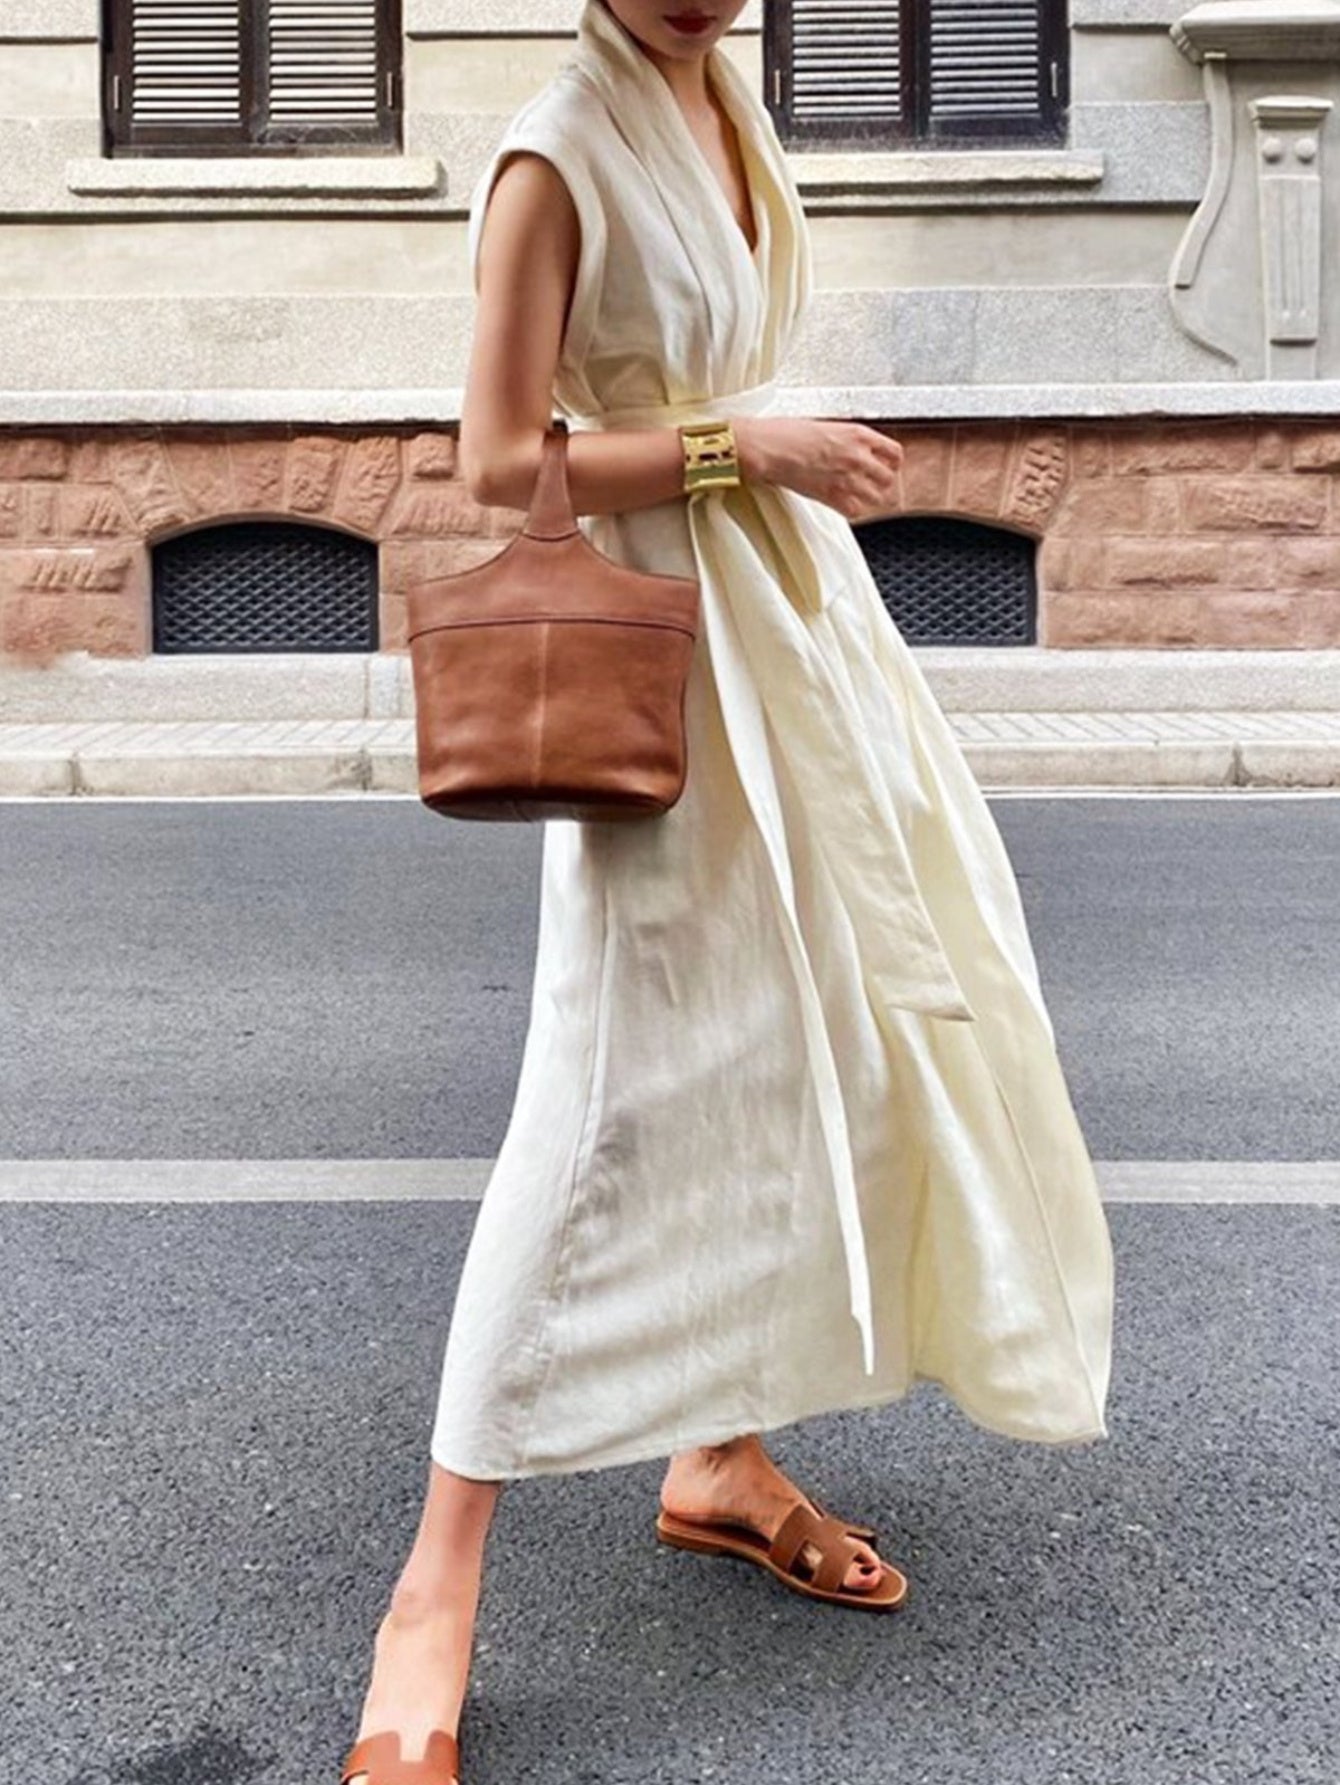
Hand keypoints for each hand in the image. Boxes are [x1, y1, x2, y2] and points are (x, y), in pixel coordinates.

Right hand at [735, 418, 903, 519]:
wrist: (770, 449)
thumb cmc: (788, 433)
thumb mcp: (825, 426)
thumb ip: (844, 439)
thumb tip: (850, 447)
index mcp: (858, 434)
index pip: (894, 452)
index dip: (893, 462)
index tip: (888, 465)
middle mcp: (858, 457)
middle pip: (889, 478)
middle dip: (883, 482)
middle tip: (875, 484)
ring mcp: (848, 479)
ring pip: (877, 498)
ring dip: (871, 498)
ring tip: (863, 496)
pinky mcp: (833, 497)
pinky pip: (856, 511)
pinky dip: (853, 509)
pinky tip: (845, 503)